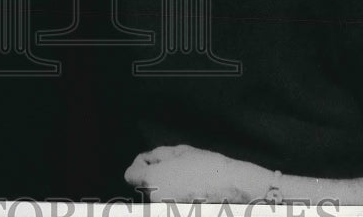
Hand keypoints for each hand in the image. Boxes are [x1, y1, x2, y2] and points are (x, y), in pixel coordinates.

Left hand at [124, 145, 259, 201]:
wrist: (233, 189)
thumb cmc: (208, 167)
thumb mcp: (180, 152)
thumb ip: (157, 155)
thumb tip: (147, 160)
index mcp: (152, 180)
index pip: (130, 175)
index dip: (141, 165)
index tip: (155, 162)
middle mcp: (155, 199)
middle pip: (146, 185)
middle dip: (158, 176)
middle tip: (179, 170)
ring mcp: (165, 210)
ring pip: (159, 196)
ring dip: (167, 188)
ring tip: (190, 182)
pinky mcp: (177, 213)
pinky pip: (170, 204)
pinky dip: (176, 198)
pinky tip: (193, 193)